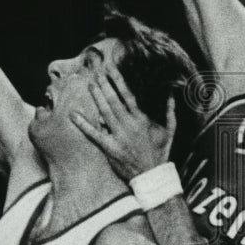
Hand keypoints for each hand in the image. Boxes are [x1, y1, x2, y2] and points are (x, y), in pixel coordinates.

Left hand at [71, 62, 176, 180]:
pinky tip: (73, 114)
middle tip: (96, 72)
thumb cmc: (161, 152)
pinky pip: (94, 134)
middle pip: (113, 100)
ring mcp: (118, 136)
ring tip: (89, 84)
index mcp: (141, 119)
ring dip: (96, 97)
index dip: (118, 81)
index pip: (128, 95)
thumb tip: (171, 94)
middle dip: (104, 84)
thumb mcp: (170, 130)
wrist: (153, 175)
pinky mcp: (110, 148)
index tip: (111, 68)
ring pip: (104, 112)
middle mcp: (129, 125)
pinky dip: (83, 124)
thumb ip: (170, 111)